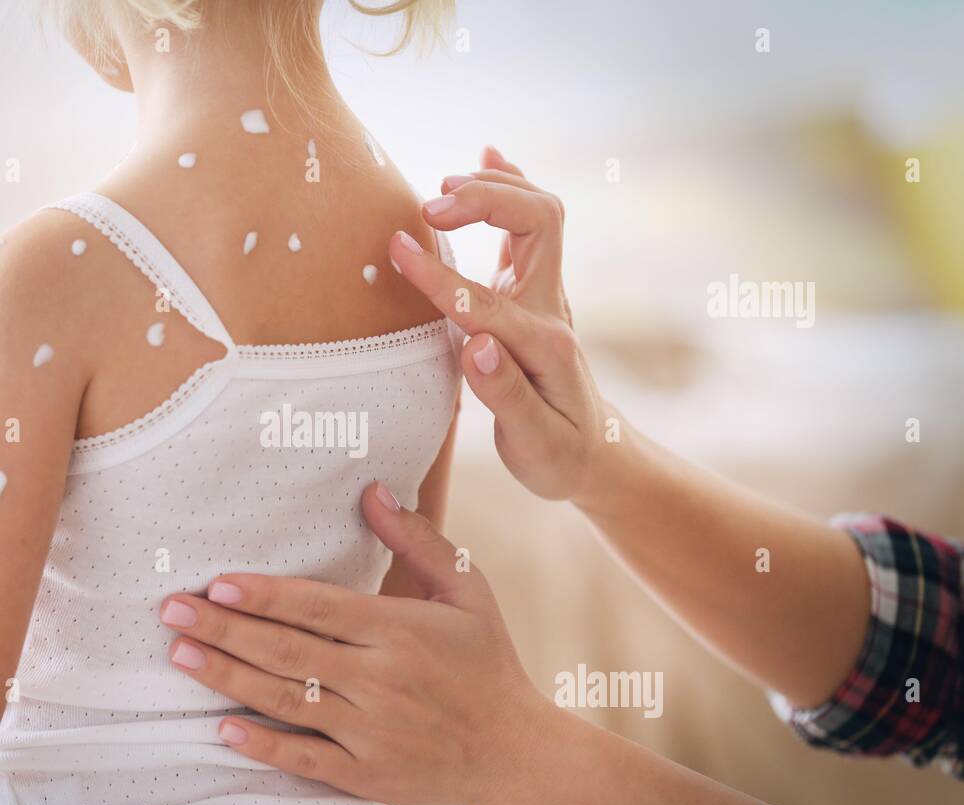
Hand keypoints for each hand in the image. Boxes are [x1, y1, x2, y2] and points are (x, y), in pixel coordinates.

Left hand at [159, 482, 546, 804]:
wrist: (515, 752)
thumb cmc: (487, 660)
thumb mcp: (467, 587)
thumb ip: (417, 539)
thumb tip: (372, 489)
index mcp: (401, 630)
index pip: (317, 607)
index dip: (264, 595)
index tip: (216, 582)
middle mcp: (381, 680)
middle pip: (288, 652)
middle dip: (224, 630)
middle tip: (171, 612)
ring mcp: (372, 732)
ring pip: (287, 702)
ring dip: (227, 679)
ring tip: (180, 657)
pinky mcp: (366, 775)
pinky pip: (306, 760)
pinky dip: (264, 747)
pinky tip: (222, 730)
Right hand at [389, 145, 613, 503]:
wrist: (594, 455)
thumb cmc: (558, 456)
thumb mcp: (534, 442)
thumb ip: (504, 393)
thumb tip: (475, 345)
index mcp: (545, 345)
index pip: (485, 298)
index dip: (439, 273)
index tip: (397, 247)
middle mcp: (551, 308)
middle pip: (539, 218)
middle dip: (485, 199)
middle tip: (429, 205)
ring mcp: (546, 295)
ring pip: (537, 211)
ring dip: (495, 186)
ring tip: (444, 186)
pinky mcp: (534, 292)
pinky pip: (527, 224)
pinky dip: (508, 187)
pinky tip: (489, 159)